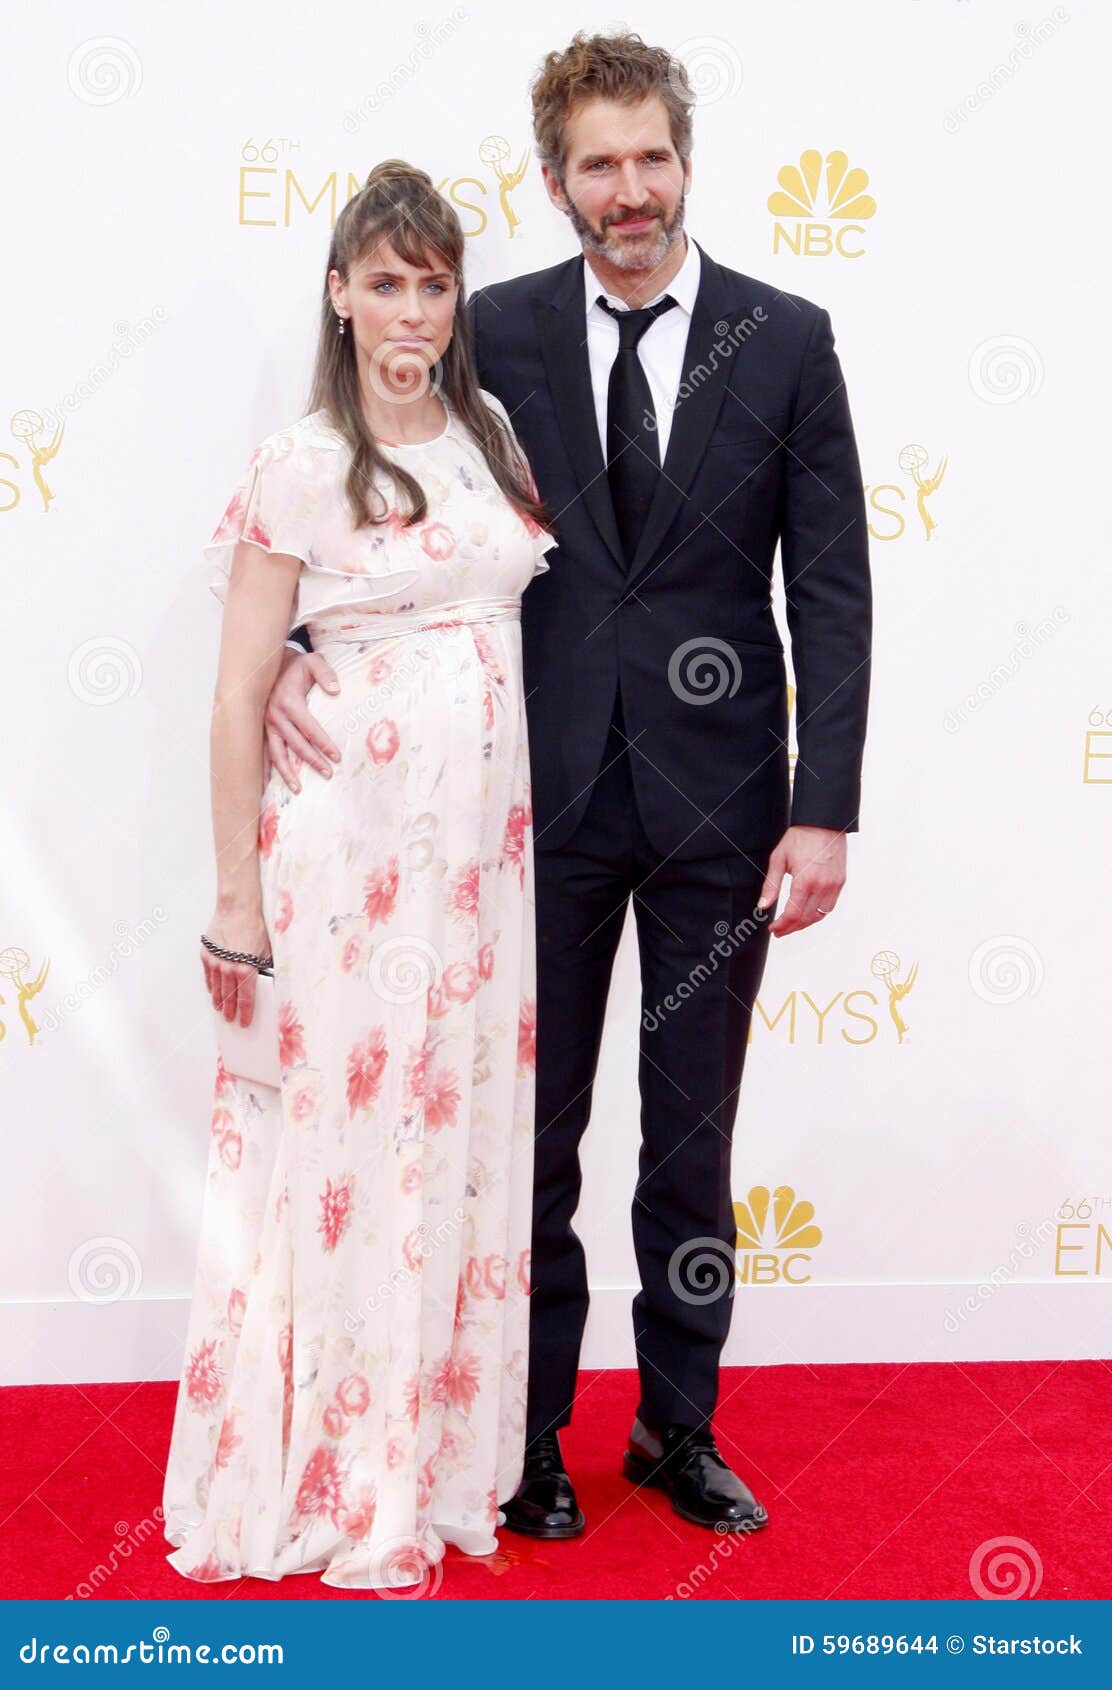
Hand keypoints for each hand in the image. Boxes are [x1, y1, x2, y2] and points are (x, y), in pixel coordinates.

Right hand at [201, 907, 271, 1025]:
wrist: (236, 909)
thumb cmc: (253, 928)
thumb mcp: (265, 950)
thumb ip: (264, 967)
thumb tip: (266, 979)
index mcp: (246, 970)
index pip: (246, 999)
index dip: (246, 1013)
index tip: (245, 1022)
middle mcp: (229, 970)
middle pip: (229, 997)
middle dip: (231, 1011)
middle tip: (231, 1020)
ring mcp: (215, 963)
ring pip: (216, 989)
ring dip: (219, 1001)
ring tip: (220, 1009)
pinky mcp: (206, 956)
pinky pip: (208, 976)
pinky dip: (211, 986)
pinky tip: (212, 991)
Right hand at [264, 649, 341, 792]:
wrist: (270, 664)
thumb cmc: (296, 666)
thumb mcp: (313, 662)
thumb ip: (326, 674)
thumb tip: (336, 690)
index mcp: (289, 703)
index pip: (310, 729)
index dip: (324, 744)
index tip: (337, 757)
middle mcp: (275, 716)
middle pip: (296, 745)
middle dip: (312, 761)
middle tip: (328, 774)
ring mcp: (266, 724)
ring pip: (276, 753)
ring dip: (286, 773)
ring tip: (298, 789)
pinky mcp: (261, 729)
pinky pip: (262, 752)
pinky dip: (265, 769)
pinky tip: (266, 785)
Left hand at [757, 826, 845, 937]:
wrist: (823, 823)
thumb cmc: (801, 837)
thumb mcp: (779, 859)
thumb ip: (771, 885)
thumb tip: (762, 905)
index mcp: (805, 880)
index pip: (793, 914)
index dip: (782, 925)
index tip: (773, 928)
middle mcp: (822, 886)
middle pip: (806, 919)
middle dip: (791, 928)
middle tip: (779, 931)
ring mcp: (834, 885)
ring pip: (819, 916)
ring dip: (804, 924)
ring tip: (791, 925)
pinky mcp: (840, 882)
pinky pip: (829, 906)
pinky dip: (818, 915)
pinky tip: (807, 915)